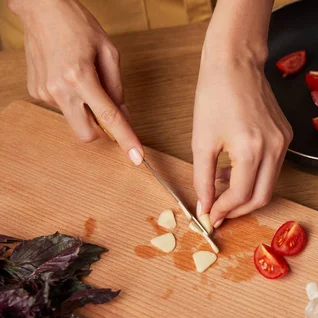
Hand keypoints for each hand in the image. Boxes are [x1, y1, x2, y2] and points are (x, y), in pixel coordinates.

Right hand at [9, 0, 143, 163]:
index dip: (126, 140)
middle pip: (86, 134)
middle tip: (107, 110)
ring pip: (74, 119)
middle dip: (101, 130)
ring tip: (84, 78)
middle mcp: (60, 89)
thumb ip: (117, 89)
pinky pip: (62, 107)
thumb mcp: (109, 53)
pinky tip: (69, 76)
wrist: (41, 8)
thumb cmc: (77, 25)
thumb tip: (124, 117)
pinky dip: (72, 99)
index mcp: (81, 76)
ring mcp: (44, 92)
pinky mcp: (36, 91)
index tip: (137, 158)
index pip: (109, 118)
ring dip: (85, 109)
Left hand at [192, 58, 291, 227]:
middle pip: (262, 197)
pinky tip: (233, 168)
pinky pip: (273, 167)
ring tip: (221, 187)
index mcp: (251, 150)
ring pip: (269, 184)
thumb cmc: (215, 95)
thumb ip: (203, 179)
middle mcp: (274, 148)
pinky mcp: (286, 136)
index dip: (224, 210)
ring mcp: (284, 142)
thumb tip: (204, 206)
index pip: (240, 195)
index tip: (210, 216)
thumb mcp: (201, 141)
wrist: (235, 63)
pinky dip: (254, 176)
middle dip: (239, 210)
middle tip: (219, 212)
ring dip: (246, 193)